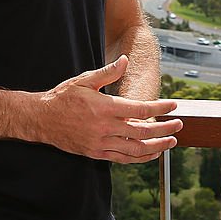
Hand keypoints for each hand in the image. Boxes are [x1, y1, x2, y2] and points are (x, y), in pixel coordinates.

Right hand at [38, 55, 182, 163]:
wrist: (40, 119)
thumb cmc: (63, 97)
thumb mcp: (84, 80)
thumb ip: (107, 72)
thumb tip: (125, 60)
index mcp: (105, 108)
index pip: (140, 109)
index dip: (160, 108)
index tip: (174, 106)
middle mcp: (105, 128)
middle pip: (142, 131)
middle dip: (164, 128)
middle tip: (180, 124)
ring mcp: (101, 143)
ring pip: (135, 149)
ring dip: (156, 146)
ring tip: (171, 142)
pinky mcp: (96, 154)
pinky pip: (123, 159)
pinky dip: (140, 158)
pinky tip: (151, 154)